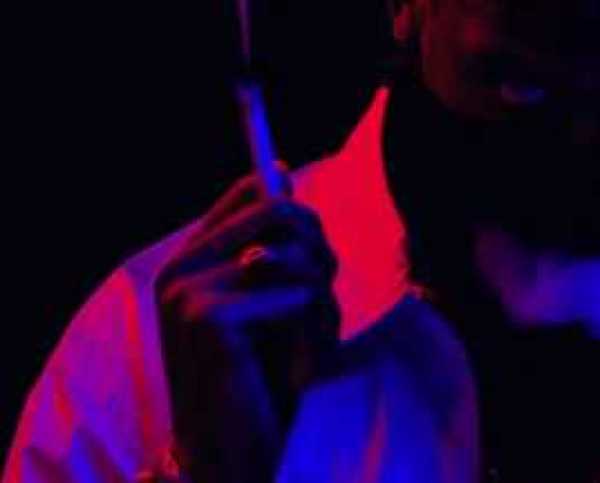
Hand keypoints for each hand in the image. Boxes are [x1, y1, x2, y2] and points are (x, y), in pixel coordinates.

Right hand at [155, 168, 339, 482]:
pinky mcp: (208, 319)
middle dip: (319, 255)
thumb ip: (279, 247)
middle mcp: (180, 268)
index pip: (253, 188)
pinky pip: (296, 294)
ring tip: (304, 344)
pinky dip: (313, 330)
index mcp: (193, 258)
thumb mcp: (280, 303)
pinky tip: (294, 366)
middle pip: (282, 210)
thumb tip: (281, 172)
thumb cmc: (267, 380)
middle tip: (318, 304)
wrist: (239, 453)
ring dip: (320, 302)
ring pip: (295, 255)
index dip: (299, 208)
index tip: (311, 248)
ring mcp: (186, 292)